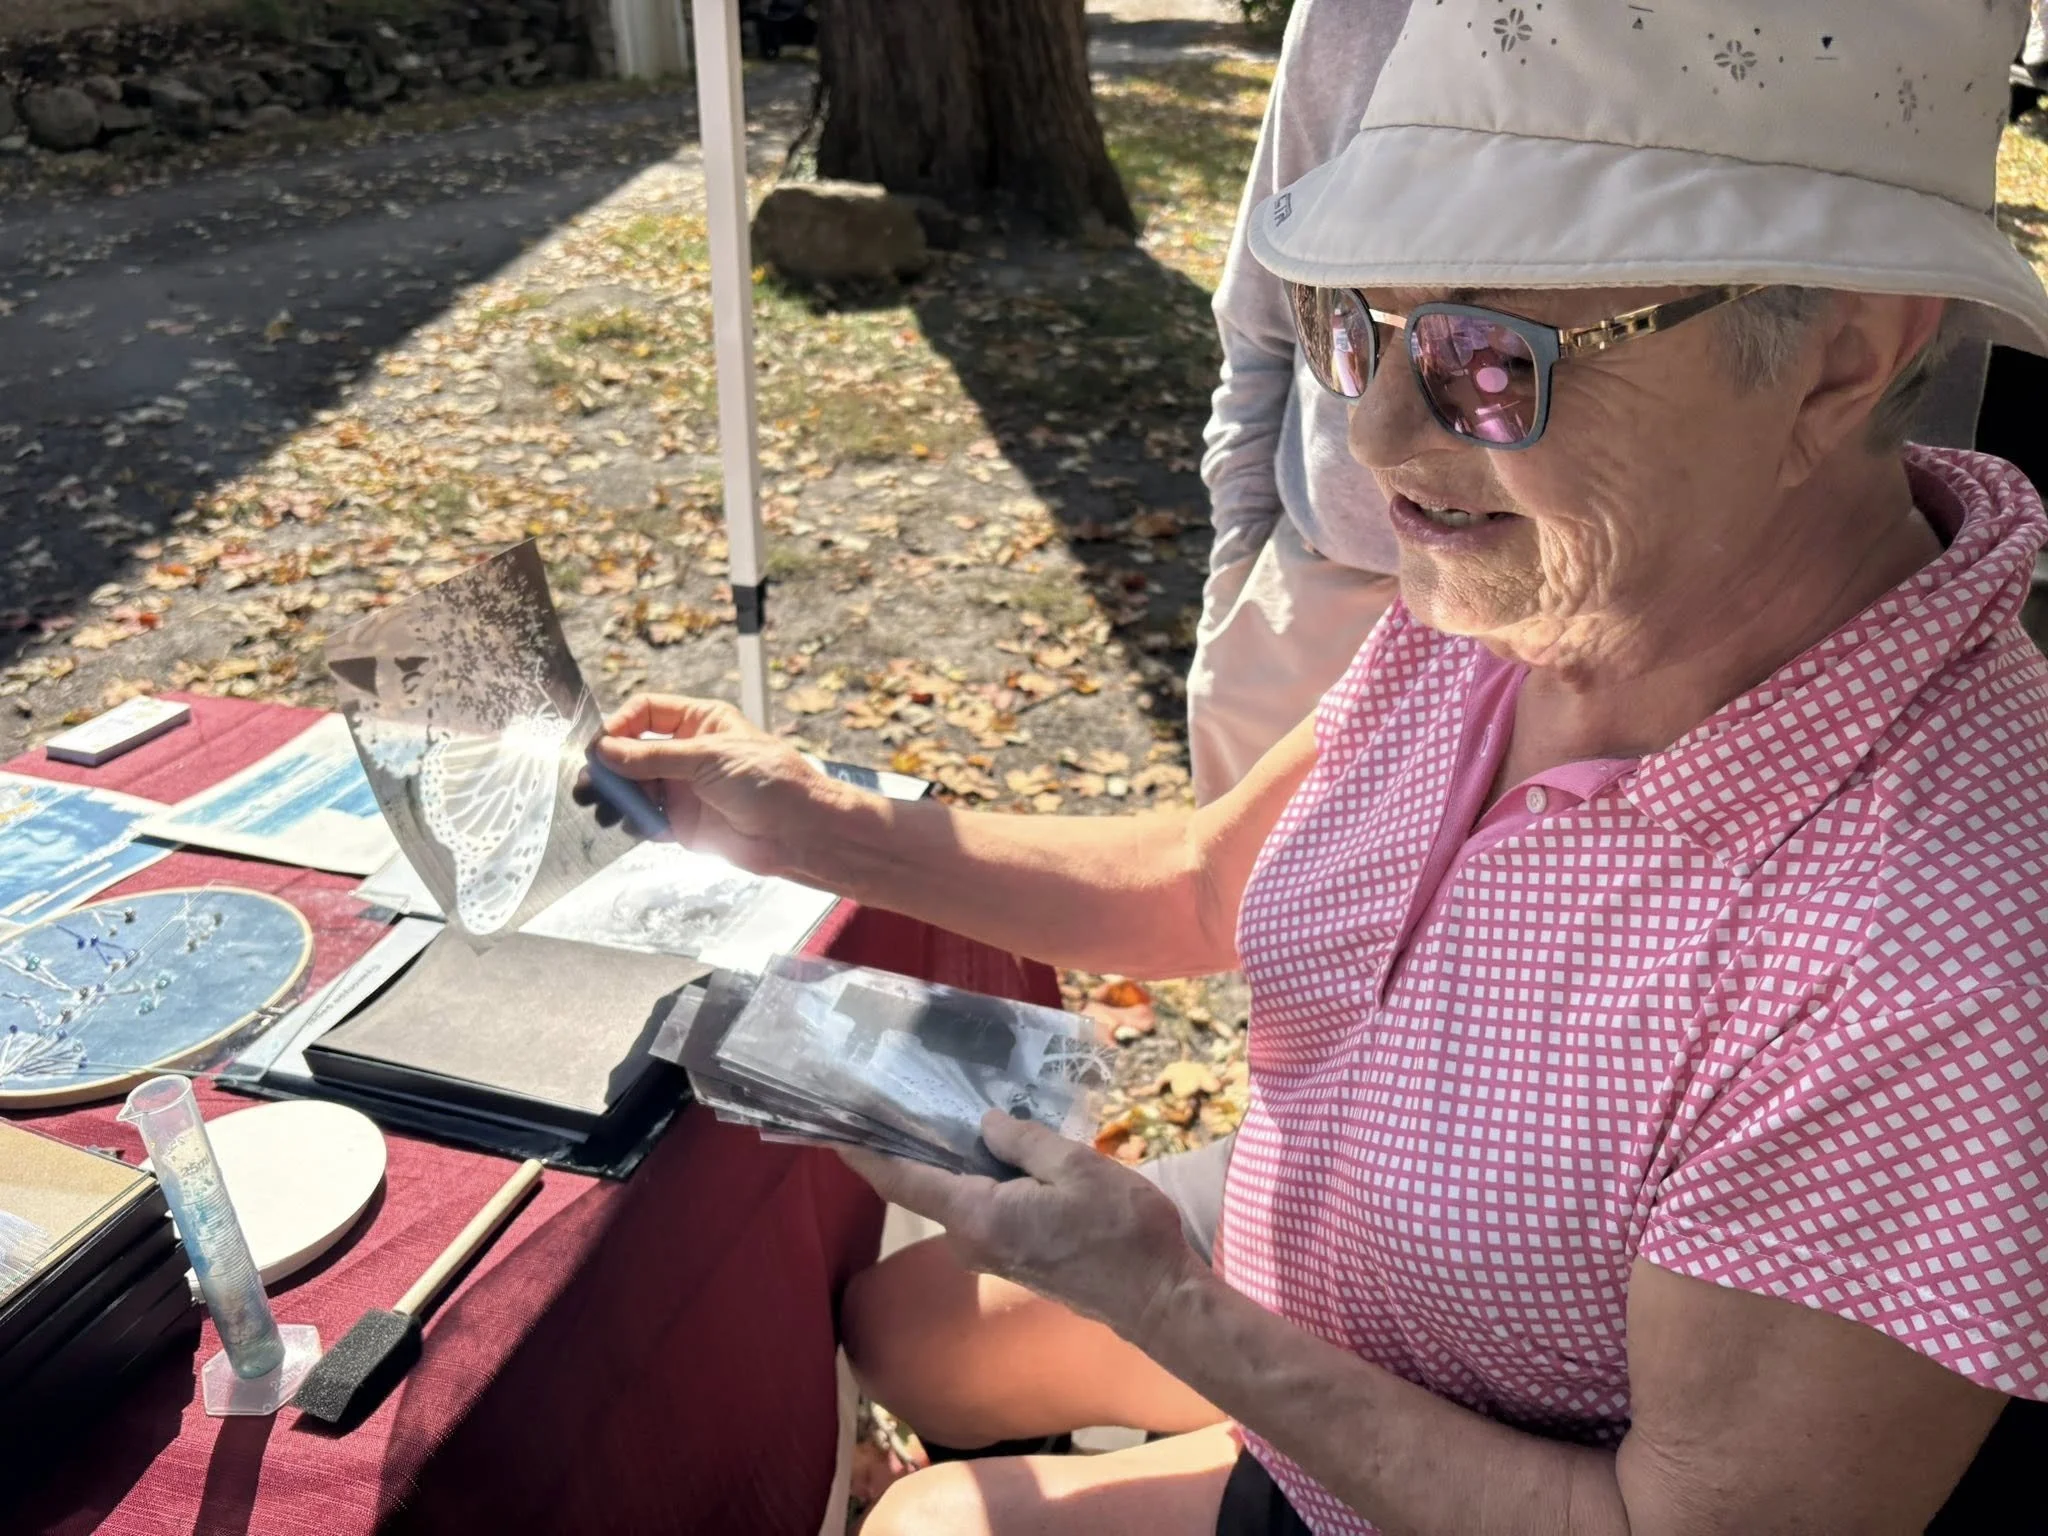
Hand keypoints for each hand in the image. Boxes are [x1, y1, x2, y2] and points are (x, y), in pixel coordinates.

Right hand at [592, 695, 844, 874]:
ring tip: (599, 806)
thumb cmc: (770, 780)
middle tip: (589, 782)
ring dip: (615, 796)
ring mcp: (684, 788)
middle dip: (610, 766)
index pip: (647, 712)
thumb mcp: (709, 758)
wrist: (799, 831)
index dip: (621, 725)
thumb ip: (654, 757)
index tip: (602, 745)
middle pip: (633, 751)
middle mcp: (688, 753)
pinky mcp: (684, 823)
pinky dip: (633, 821)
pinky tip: (627, 824)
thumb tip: (606, 750)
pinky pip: (647, 818)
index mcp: (700, 722)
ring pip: (636, 786)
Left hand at [839, 1110, 1206, 1347]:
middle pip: (929, 1184)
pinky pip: (985, 1209)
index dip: (863, 1154)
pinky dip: (985, 1179)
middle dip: (919, 1143)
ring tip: (968, 1109)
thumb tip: (985, 1124)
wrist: (1158, 1299)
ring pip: (962, 1195)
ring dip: (961, 1160)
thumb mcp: (1076, 1166)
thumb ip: (1023, 1141)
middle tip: (911, 1092)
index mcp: (977, 1215)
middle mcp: (972, 1241)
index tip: (832, 1128)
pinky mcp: (1016, 1259)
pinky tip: (1006, 1150)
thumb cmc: (1121, 1231)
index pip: (902, 1181)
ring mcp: (993, 1255)